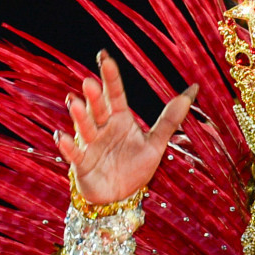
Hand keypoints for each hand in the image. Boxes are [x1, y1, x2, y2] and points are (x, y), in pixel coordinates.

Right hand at [55, 51, 198, 206]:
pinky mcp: (82, 164)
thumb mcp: (156, 144)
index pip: (115, 94)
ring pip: (84, 127)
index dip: (110, 77)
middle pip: (98, 108)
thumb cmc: (135, 167)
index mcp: (120, 119)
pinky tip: (62, 137)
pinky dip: (67, 146)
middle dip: (94, 97)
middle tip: (90, 82)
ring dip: (79, 116)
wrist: (121, 196)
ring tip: (74, 102)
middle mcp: (103, 128)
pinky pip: (74, 154)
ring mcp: (90, 144)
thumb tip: (193, 91)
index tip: (105, 57)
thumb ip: (170, 119)